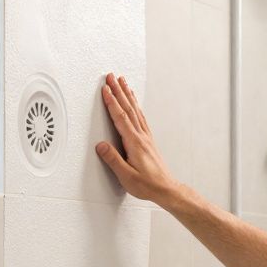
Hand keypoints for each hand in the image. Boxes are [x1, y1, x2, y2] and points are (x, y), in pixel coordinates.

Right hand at [95, 72, 180, 203]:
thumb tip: (101, 146)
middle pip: (128, 108)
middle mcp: (141, 136)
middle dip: (118, 91)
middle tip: (111, 77)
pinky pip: (141, 117)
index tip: (105, 89)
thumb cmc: (147, 184)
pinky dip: (135, 106)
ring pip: (135, 110)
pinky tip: (134, 103)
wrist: (166, 189)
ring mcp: (146, 137)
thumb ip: (113, 160)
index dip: (112, 102)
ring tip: (123, 82)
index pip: (120, 117)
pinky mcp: (148, 140)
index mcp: (134, 143)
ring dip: (128, 95)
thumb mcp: (126, 175)